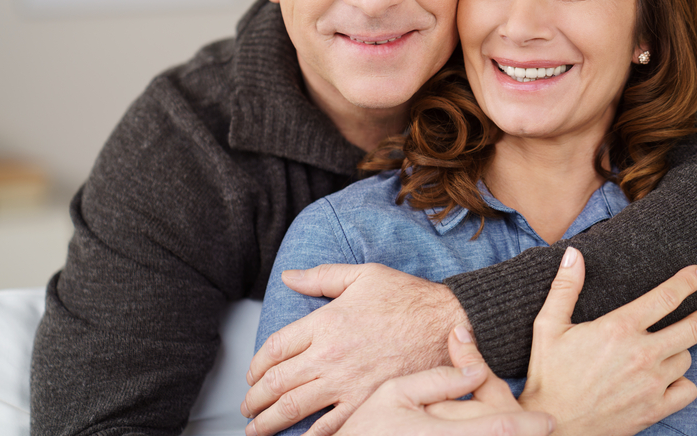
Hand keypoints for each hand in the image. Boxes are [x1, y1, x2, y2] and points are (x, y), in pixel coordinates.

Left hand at [243, 263, 466, 435]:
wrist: (447, 323)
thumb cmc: (409, 298)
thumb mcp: (363, 275)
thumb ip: (322, 276)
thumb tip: (289, 276)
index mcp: (326, 322)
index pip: (275, 348)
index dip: (256, 365)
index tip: (252, 374)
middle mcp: (331, 354)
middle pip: (277, 382)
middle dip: (255, 399)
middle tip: (248, 406)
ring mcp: (348, 382)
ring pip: (295, 408)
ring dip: (269, 422)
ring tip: (257, 428)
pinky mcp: (368, 401)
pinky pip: (330, 426)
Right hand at [336, 326, 555, 435]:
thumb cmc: (366, 429)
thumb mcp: (393, 393)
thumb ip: (437, 381)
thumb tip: (475, 369)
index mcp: (439, 434)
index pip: (497, 427)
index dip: (528, 425)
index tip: (549, 420)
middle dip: (521, 435)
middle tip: (542, 428)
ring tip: (522, 432)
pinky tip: (491, 435)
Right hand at [519, 248, 696, 435]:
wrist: (554, 425)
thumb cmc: (549, 374)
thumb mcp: (548, 325)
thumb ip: (565, 287)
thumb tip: (573, 254)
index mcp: (619, 328)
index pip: (666, 298)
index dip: (687, 282)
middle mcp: (642, 354)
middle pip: (693, 328)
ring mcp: (652, 384)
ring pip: (685, 358)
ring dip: (680, 350)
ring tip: (666, 348)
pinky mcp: (655, 409)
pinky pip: (687, 390)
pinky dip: (682, 382)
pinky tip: (669, 378)